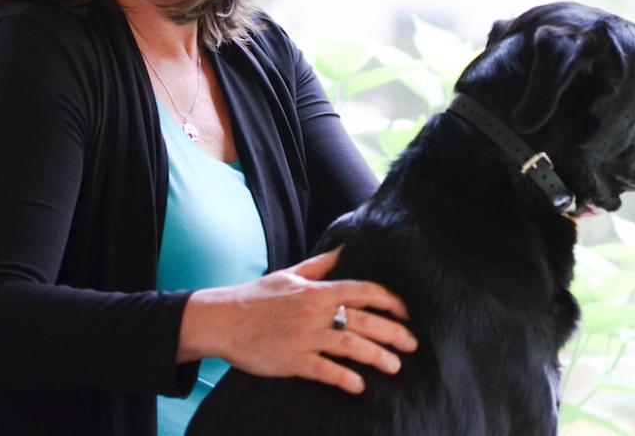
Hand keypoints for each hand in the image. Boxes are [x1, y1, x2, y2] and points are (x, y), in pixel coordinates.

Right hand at [179, 248, 417, 394]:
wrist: (222, 319)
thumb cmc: (256, 296)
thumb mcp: (289, 274)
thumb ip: (320, 265)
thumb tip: (344, 249)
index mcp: (316, 290)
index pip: (362, 291)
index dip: (389, 301)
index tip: (405, 312)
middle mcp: (314, 313)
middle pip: (364, 321)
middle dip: (393, 332)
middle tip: (413, 343)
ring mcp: (304, 338)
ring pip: (350, 347)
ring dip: (377, 357)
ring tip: (396, 366)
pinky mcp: (292, 361)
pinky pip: (324, 371)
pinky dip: (344, 378)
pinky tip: (359, 386)